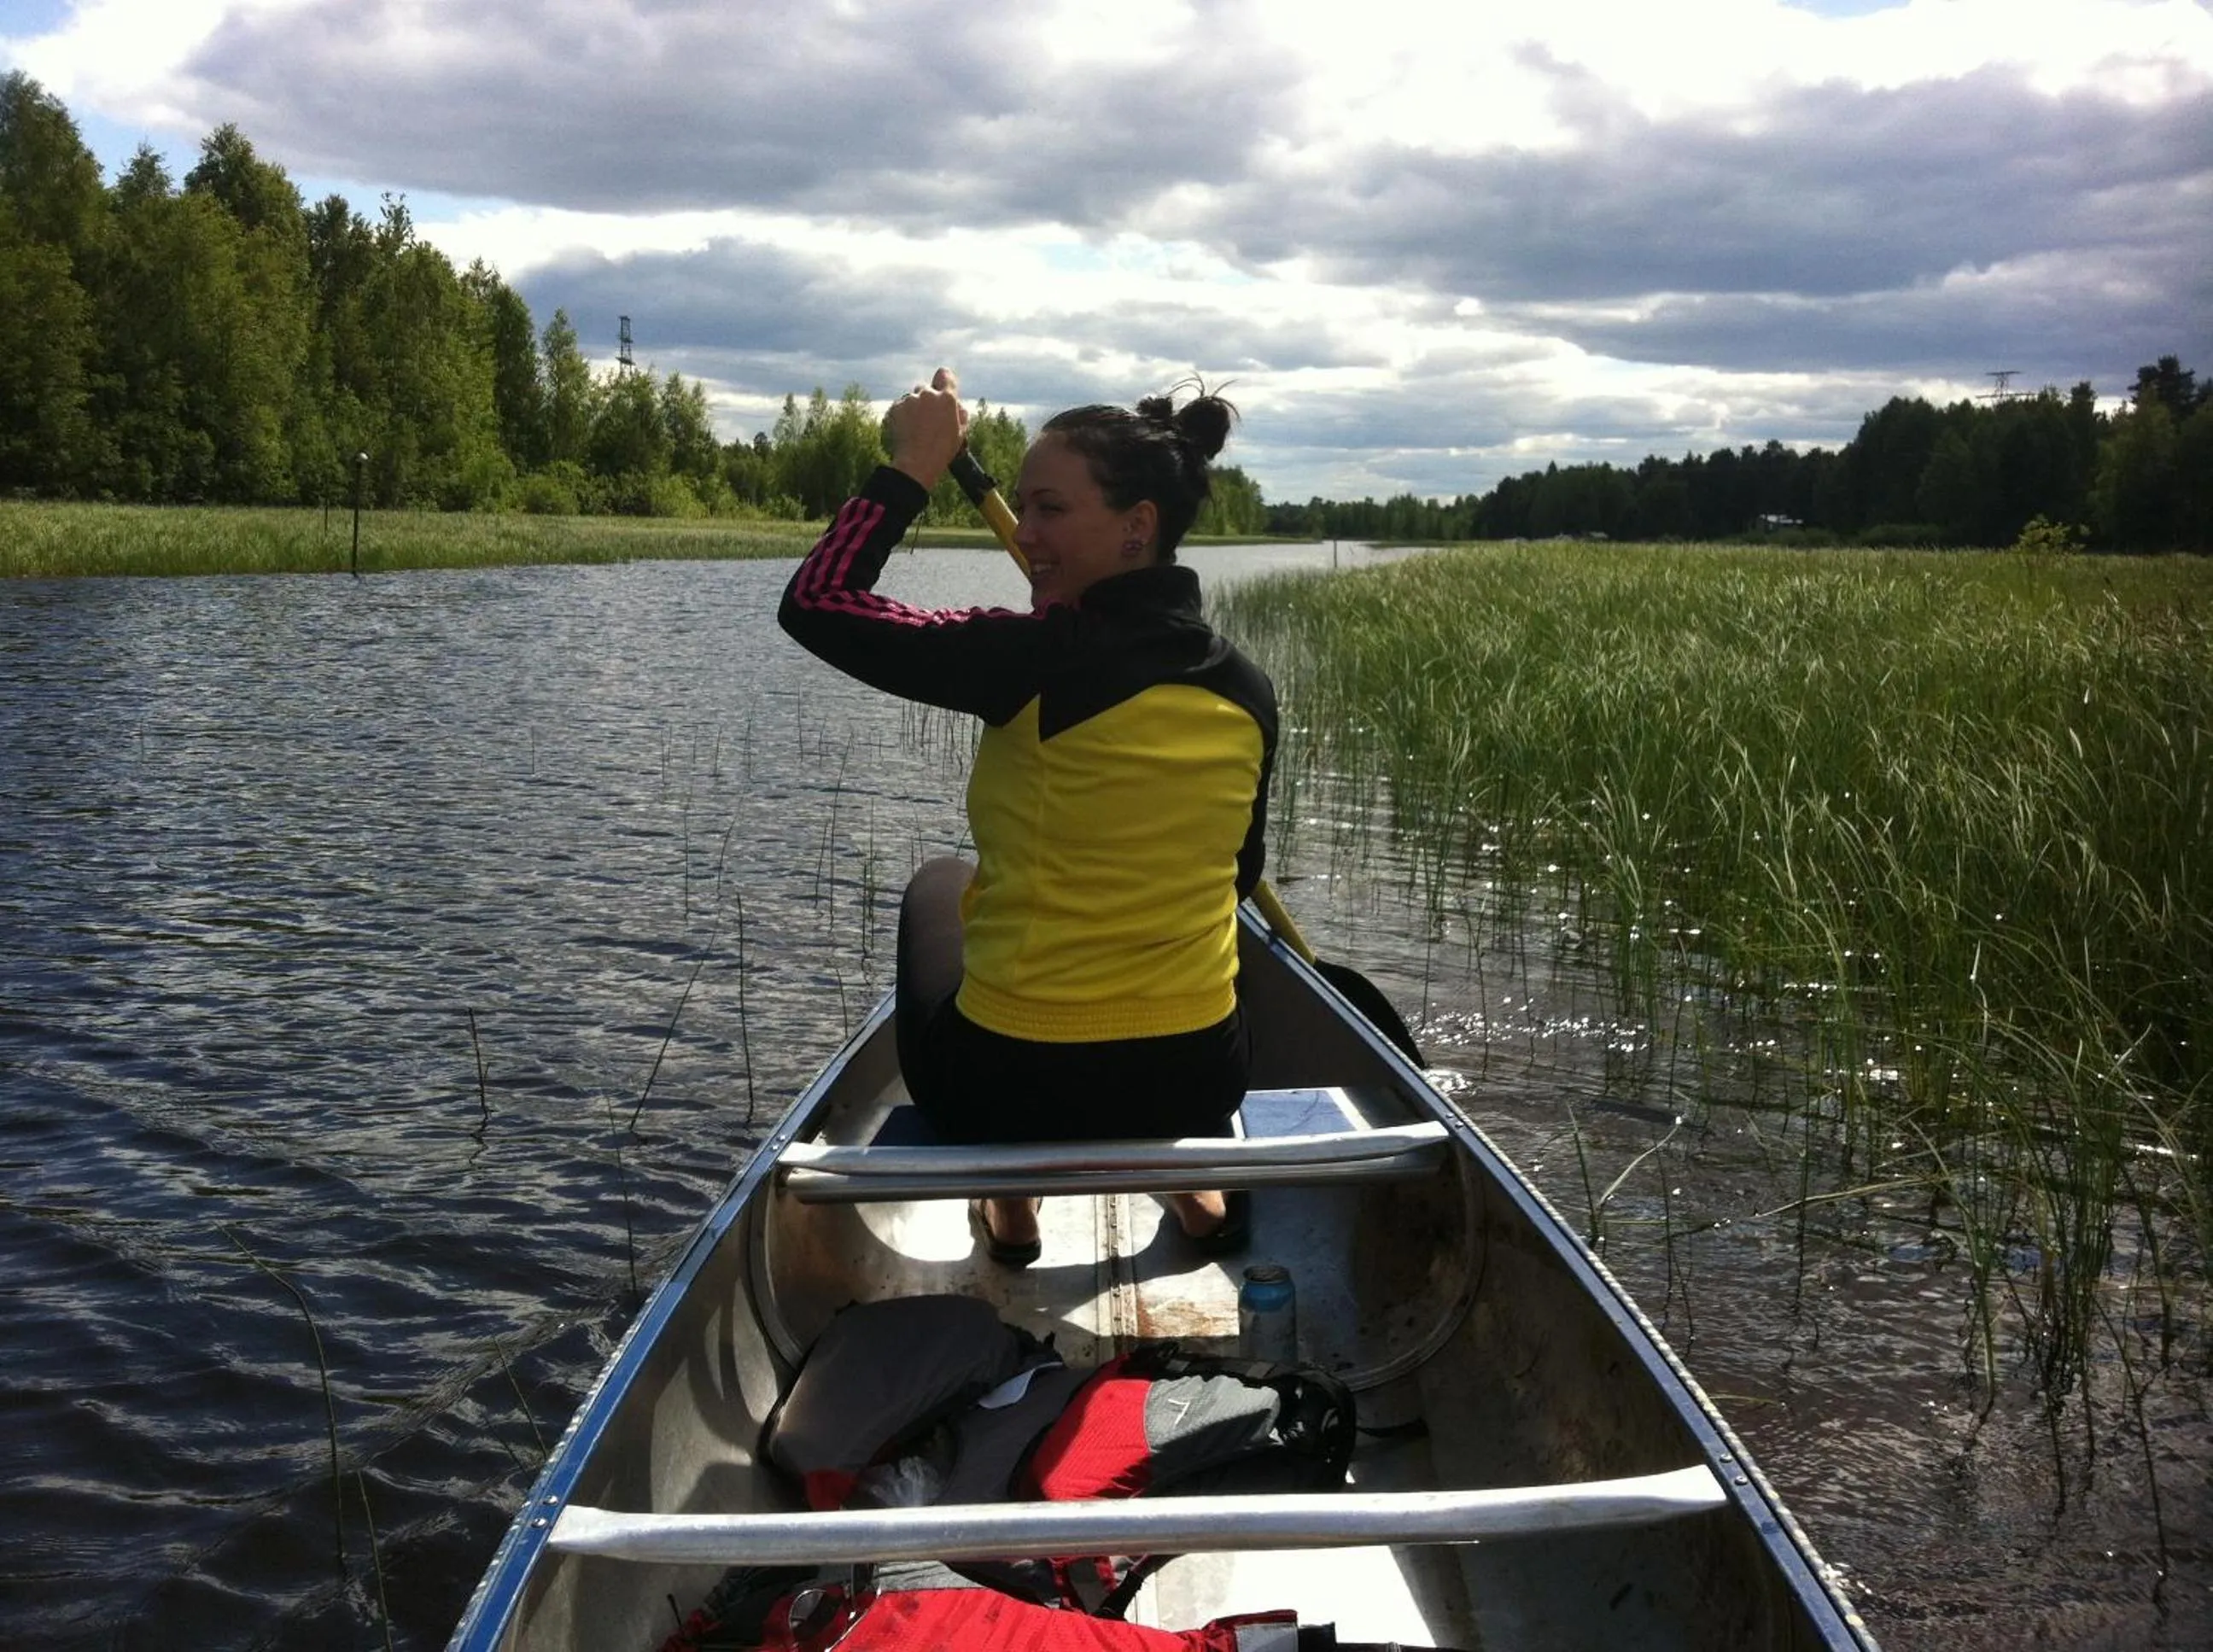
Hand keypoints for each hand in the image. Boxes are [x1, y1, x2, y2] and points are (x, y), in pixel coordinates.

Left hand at [886, 368, 967, 491]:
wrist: (916, 463)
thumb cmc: (941, 451)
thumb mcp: (960, 434)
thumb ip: (960, 414)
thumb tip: (957, 406)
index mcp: (947, 398)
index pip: (945, 374)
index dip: (944, 380)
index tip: (942, 389)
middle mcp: (928, 394)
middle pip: (926, 388)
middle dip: (927, 399)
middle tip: (929, 418)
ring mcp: (910, 400)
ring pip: (912, 398)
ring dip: (914, 407)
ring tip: (917, 429)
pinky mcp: (896, 407)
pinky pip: (900, 407)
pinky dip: (902, 415)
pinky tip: (907, 431)